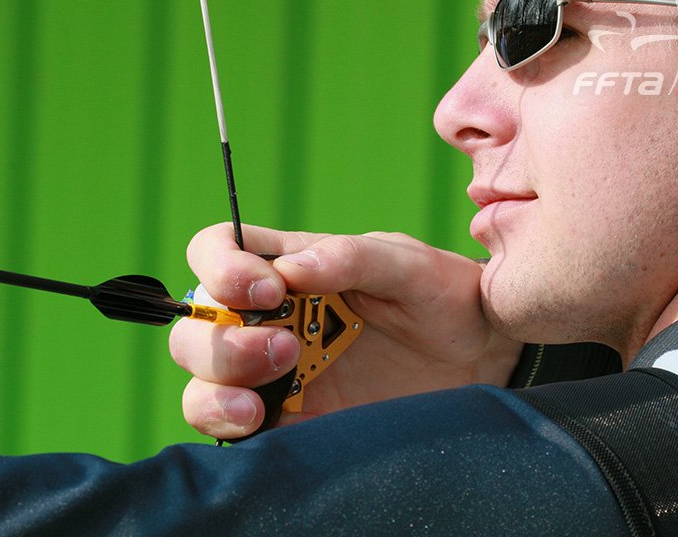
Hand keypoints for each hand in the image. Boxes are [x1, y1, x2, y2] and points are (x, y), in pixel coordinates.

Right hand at [169, 223, 522, 439]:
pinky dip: (227, 427)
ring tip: (257, 404)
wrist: (481, 363)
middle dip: (218, 339)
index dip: (221, 267)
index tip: (267, 290)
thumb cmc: (442, 297)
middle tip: (283, 349)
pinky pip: (230, 426)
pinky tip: (260, 424)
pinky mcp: (286, 417)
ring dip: (213, 387)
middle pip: (197, 321)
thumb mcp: (409, 265)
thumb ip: (353, 257)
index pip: (218, 250)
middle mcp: (269, 317)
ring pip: (200, 378)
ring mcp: (272, 371)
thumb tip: (291, 268)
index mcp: (288, 266)